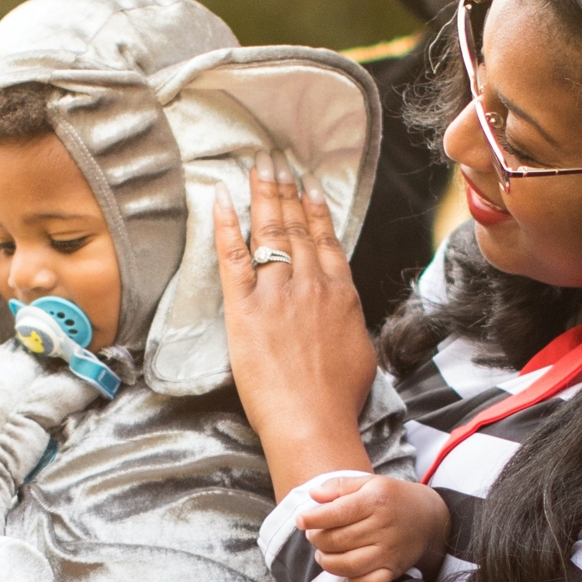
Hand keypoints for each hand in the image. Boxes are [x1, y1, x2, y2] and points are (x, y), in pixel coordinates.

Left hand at [214, 161, 380, 491]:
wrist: (312, 420)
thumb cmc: (337, 400)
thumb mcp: (359, 353)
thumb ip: (348, 324)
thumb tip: (343, 316)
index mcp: (340, 295)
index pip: (325, 241)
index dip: (315, 210)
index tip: (308, 186)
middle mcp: (311, 285)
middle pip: (296, 228)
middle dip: (286, 191)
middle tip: (277, 161)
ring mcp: (277, 293)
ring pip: (270, 233)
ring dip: (264, 195)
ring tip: (259, 167)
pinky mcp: (245, 308)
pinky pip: (233, 256)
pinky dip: (227, 224)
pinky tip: (222, 197)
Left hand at [295, 472, 447, 581]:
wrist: (431, 517)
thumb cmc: (393, 498)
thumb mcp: (370, 482)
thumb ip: (339, 486)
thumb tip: (313, 496)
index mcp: (375, 500)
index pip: (335, 513)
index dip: (312, 519)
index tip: (301, 521)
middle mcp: (383, 526)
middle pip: (337, 540)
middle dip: (317, 539)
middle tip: (314, 535)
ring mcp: (390, 551)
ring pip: (348, 564)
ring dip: (328, 562)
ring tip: (323, 554)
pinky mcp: (394, 570)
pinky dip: (353, 581)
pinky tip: (346, 569)